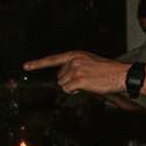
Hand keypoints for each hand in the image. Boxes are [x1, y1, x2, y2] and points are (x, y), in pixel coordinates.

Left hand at [22, 51, 136, 96]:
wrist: (120, 74)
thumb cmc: (108, 71)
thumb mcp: (89, 62)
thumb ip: (75, 66)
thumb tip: (65, 80)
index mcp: (74, 54)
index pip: (52, 59)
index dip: (37, 63)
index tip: (25, 66)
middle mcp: (72, 60)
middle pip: (59, 77)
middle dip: (69, 82)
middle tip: (85, 80)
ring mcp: (74, 70)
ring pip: (63, 85)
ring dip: (72, 88)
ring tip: (88, 83)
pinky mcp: (78, 80)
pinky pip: (68, 90)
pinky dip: (75, 91)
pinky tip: (87, 87)